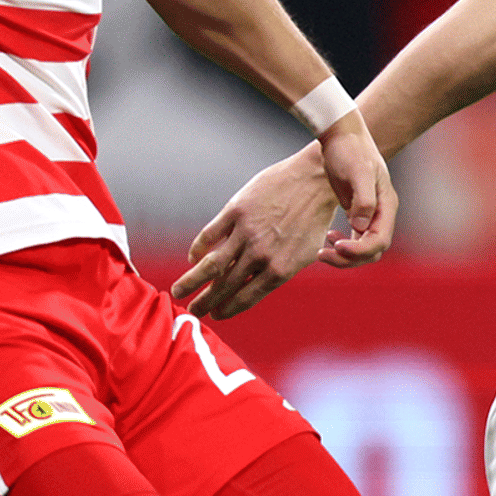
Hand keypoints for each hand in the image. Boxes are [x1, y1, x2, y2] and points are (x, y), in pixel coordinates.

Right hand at [173, 139, 376, 317]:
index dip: (228, 308)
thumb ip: (279, 270)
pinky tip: (192, 258)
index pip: (247, 297)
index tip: (216, 316)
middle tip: (193, 312)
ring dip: (192, 281)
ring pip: (211, 265)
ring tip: (178, 292)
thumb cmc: (315, 217)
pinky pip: (209, 235)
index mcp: (281, 269)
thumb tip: (253, 286)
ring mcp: (247, 232)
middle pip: (225, 285)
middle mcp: (261, 254)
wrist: (317, 179)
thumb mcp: (304, 252)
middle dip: (206, 302)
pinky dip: (198, 248)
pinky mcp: (236, 211)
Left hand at [313, 109, 397, 267]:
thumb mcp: (358, 172)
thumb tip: (361, 226)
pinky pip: (355, 239)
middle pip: (372, 251)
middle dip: (349, 258)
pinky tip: (329, 238)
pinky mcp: (357, 213)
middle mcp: (382, 214)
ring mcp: (370, 215)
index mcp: (387, 206)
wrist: (341, 135)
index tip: (336, 247)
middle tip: (322, 254)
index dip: (359, 250)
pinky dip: (342, 245)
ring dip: (344, 256)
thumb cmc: (350, 150)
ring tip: (322, 251)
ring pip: (363, 249)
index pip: (379, 241)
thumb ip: (363, 200)